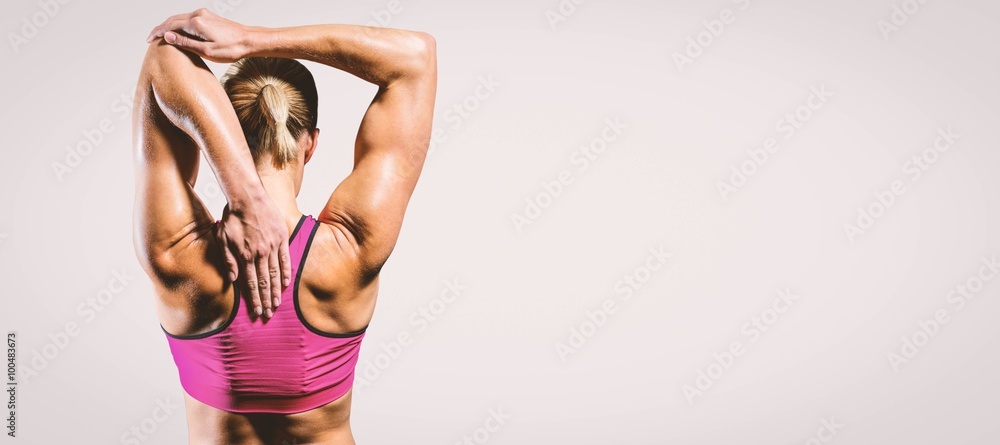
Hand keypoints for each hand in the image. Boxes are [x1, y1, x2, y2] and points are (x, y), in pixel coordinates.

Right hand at [146, 8, 255, 62]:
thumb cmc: (231, 48)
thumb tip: (166, 36)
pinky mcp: (209, 16)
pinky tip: (177, 32)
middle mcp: (199, 14)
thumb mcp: (206, 50)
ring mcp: (204, 14)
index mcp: (196, 23)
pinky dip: (179, 25)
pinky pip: (188, 19)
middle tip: (151, 38)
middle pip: (173, 19)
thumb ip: (185, 43)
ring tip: (161, 36)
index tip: (149, 39)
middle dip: (161, 28)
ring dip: (169, 26)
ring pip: (180, 18)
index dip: (158, 32)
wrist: (249, 40)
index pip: (170, 25)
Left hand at [217, 199, 290, 318]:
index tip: (257, 311)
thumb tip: (233, 278)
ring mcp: (273, 246)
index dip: (254, 299)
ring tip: (277, 303)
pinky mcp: (282, 238)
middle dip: (266, 300)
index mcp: (245, 255)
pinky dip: (286, 272)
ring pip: (275, 274)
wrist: (248, 196)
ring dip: (276, 290)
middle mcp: (260, 254)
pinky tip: (286, 283)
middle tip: (269, 314)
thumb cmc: (233, 217)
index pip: (251, 283)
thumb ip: (228, 260)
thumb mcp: (223, 238)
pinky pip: (285, 259)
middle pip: (264, 282)